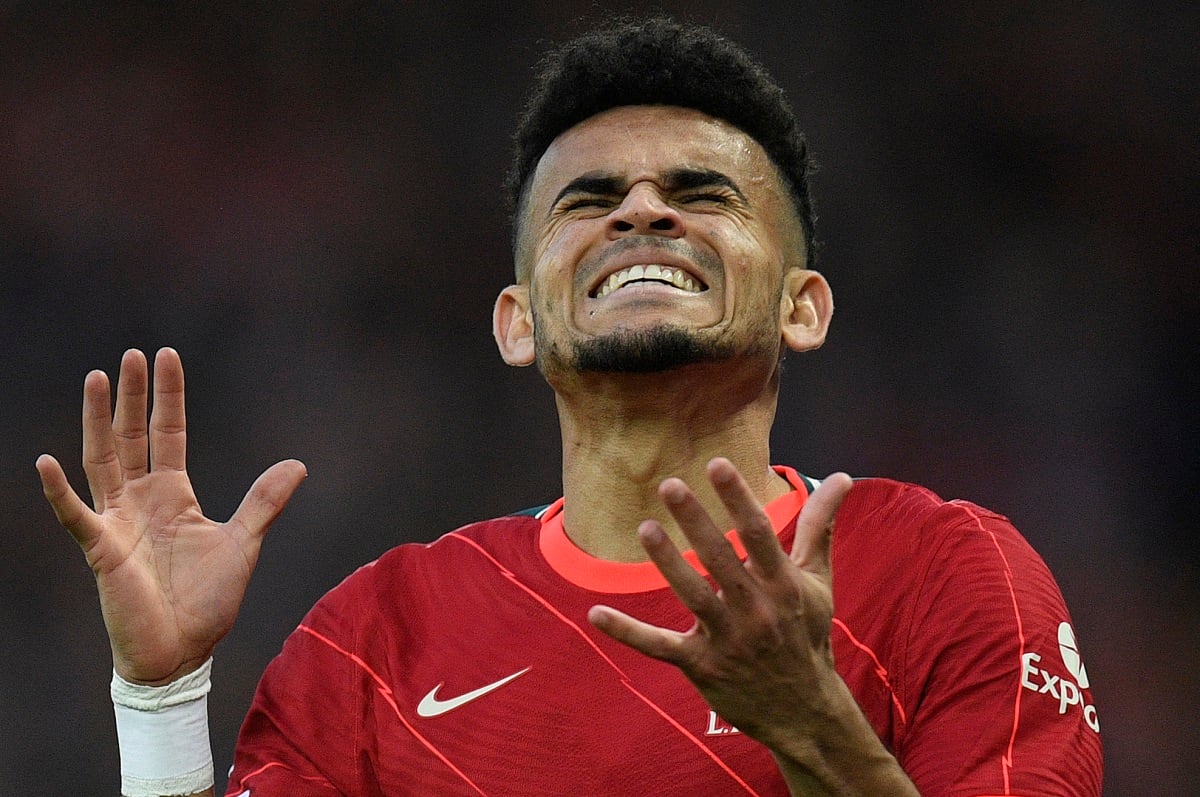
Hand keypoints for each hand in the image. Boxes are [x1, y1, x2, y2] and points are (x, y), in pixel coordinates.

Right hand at [36, 348, 305, 684]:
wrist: (183, 653)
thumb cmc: (205, 602)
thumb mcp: (243, 543)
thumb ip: (264, 503)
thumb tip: (298, 465)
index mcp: (173, 496)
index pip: (168, 434)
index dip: (168, 398)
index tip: (167, 357)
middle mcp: (140, 501)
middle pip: (132, 437)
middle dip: (132, 397)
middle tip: (132, 355)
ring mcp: (117, 523)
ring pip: (102, 460)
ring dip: (98, 421)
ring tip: (98, 379)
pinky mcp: (102, 551)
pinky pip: (76, 516)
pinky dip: (60, 492)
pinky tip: (48, 461)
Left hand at [587, 458, 851, 748]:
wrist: (805, 710)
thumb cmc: (807, 633)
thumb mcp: (817, 581)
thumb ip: (820, 526)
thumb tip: (843, 476)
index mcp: (784, 585)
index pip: (759, 534)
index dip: (738, 498)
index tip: (717, 464)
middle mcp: (758, 610)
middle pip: (722, 559)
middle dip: (696, 521)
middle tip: (669, 484)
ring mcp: (728, 640)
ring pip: (693, 596)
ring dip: (668, 562)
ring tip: (645, 529)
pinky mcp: (702, 666)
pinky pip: (659, 646)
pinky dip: (627, 631)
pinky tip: (595, 613)